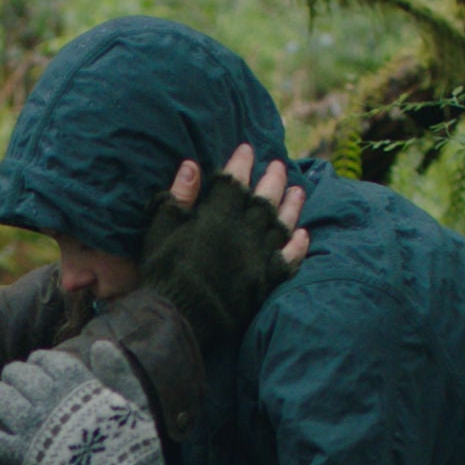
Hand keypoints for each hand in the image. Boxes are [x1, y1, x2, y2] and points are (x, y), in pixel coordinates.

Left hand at [0, 342, 169, 464]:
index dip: (39, 362)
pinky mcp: (21, 457)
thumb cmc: (136, 449)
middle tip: (13, 386)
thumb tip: (101, 344)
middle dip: (13, 377)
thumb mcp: (137, 402)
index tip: (38, 370)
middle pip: (16, 373)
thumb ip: (119, 371)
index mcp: (77, 383)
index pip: (46, 359)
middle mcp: (50, 399)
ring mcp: (33, 427)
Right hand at [139, 143, 308, 347]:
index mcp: (218, 215)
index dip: (241, 163)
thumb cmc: (164, 269)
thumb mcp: (162, 227)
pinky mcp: (266, 280)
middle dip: (272, 179)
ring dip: (292, 206)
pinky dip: (298, 246)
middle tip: (278, 165)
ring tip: (298, 191)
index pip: (235, 181)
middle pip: (265, 198)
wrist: (178, 315)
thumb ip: (179, 196)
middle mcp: (244, 231)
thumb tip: (192, 165)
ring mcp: (259, 256)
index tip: (246, 150)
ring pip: (282, 223)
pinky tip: (303, 234)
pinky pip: (289, 259)